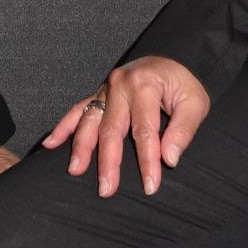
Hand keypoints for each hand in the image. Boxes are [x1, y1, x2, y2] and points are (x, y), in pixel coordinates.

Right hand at [40, 56, 209, 197]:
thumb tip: (170, 159)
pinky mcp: (100, 93)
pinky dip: (64, 126)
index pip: (144, 130)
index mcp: (145, 85)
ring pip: (90, 120)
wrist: (172, 58)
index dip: (147, 160)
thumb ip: (183, 130)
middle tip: (106, 189)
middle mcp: (121, 85)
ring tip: (75, 170)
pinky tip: (51, 143)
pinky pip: (78, 109)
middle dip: (109, 162)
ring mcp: (106, 88)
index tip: (150, 186)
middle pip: (112, 129)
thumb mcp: (195, 103)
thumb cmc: (183, 84)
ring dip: (81, 147)